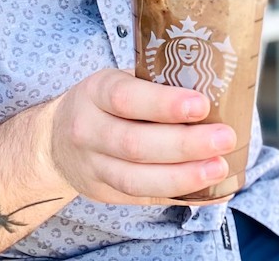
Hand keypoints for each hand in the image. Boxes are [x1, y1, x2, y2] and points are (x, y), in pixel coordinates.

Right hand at [49, 68, 236, 204]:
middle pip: (135, 143)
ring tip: (219, 168)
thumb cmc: (104, 103)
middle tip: (224, 138)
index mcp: (96, 92)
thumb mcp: (119, 81)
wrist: (54, 140)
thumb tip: (217, 89)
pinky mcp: (105, 193)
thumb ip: (156, 85)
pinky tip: (210, 189)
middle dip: (185, 144)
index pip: (126, 98)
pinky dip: (180, 195)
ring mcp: (94, 167)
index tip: (202, 105)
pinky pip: (143, 198)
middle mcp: (89, 130)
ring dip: (183, 176)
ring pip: (137, 179)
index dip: (165, 104)